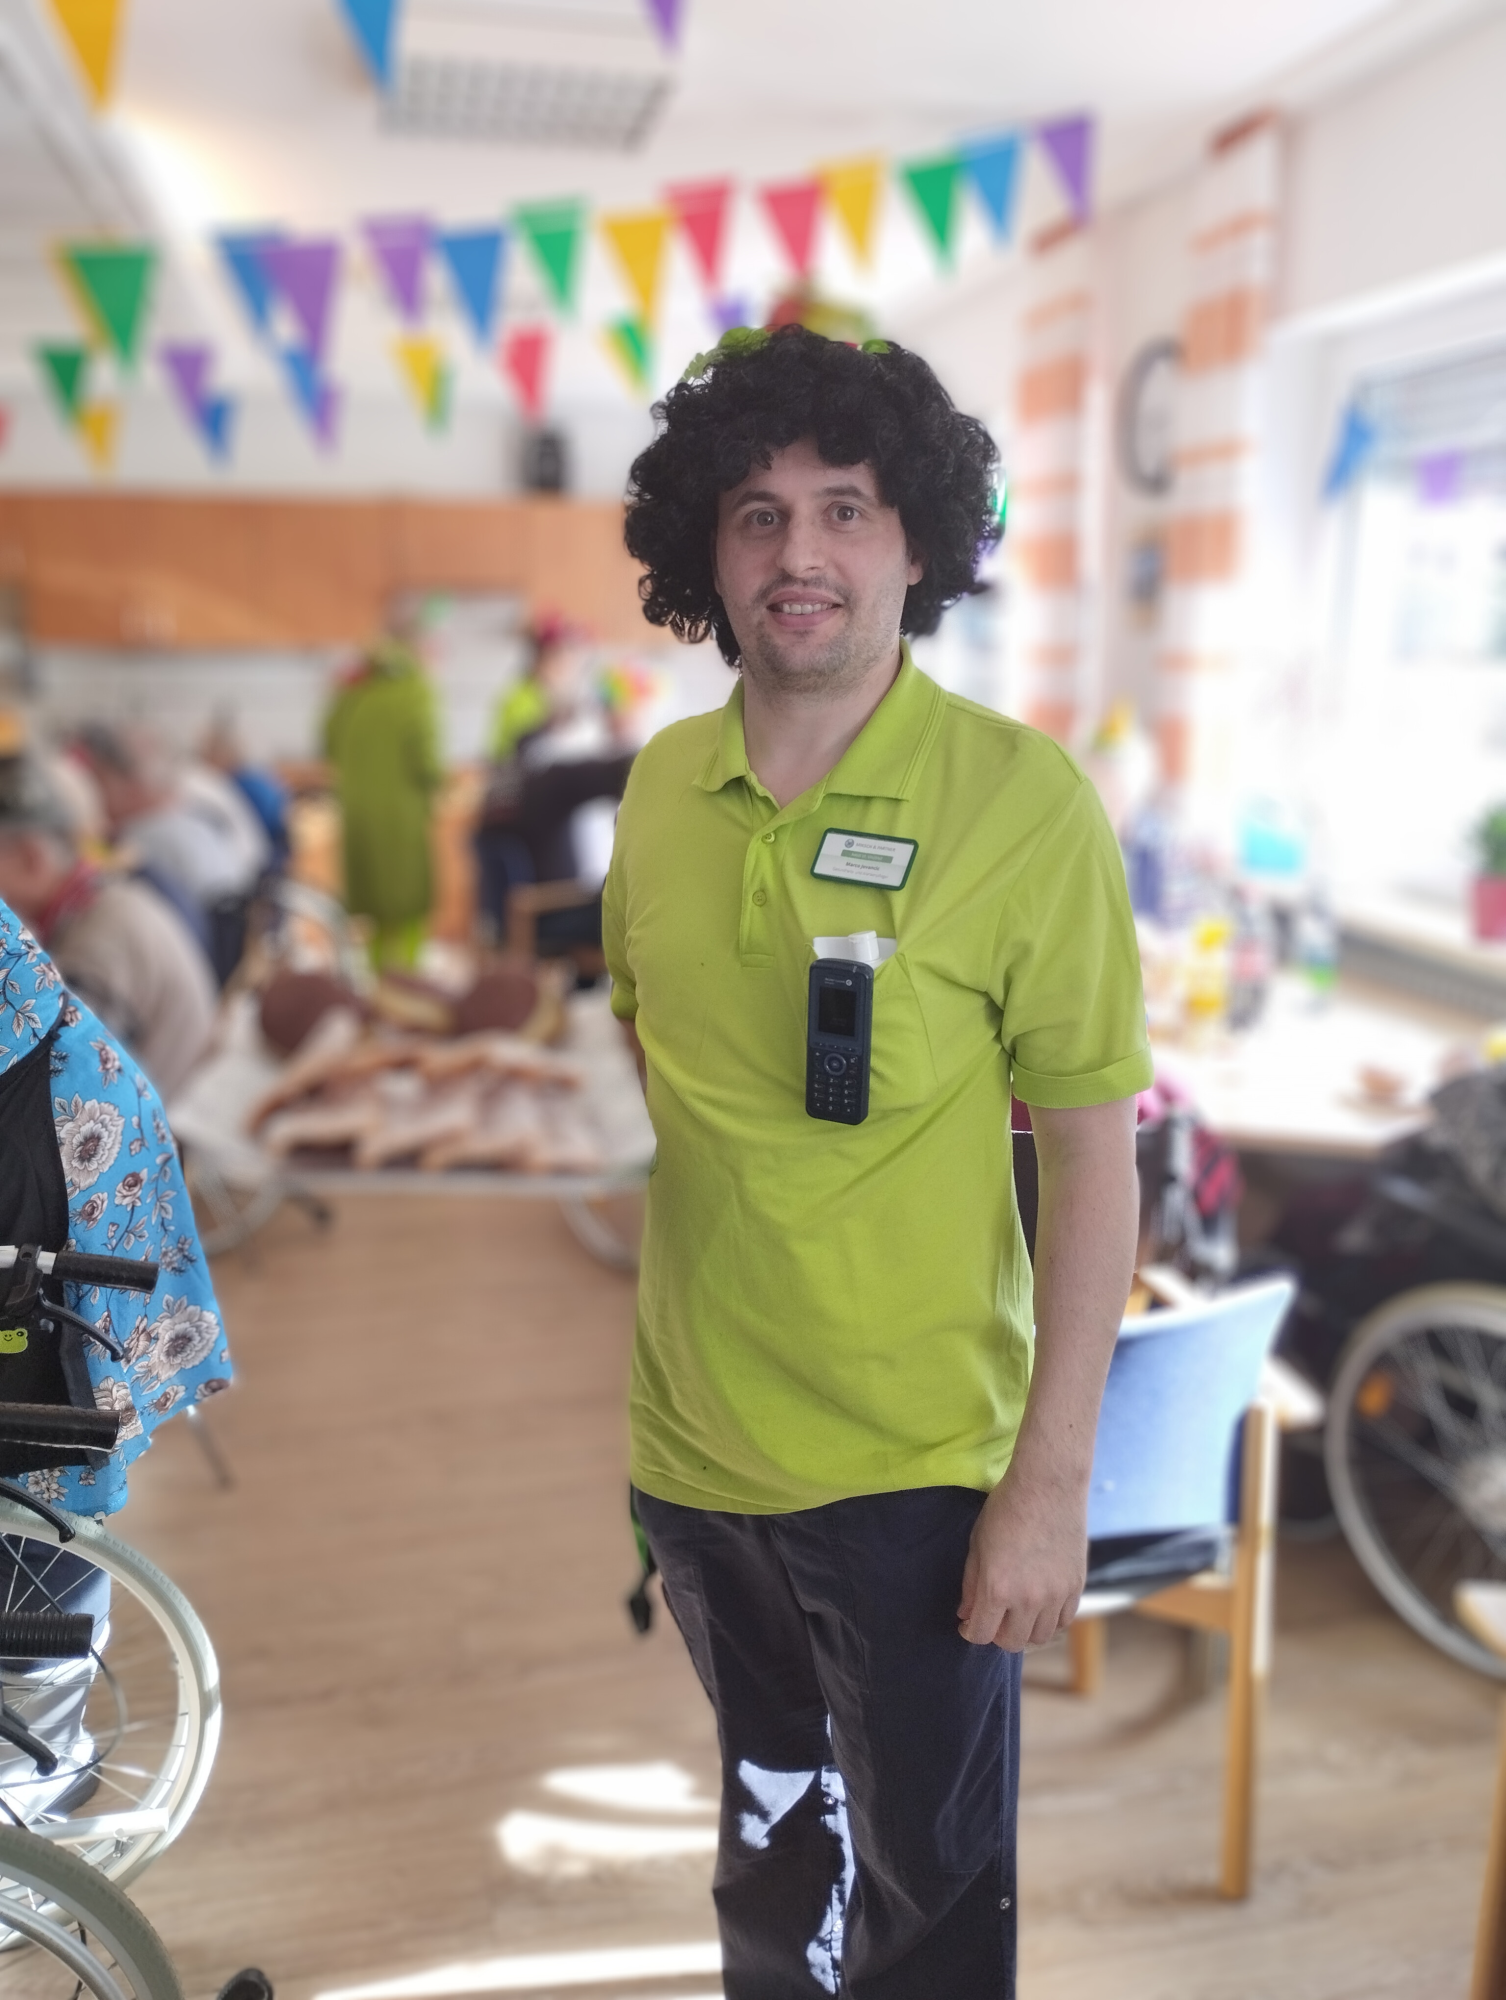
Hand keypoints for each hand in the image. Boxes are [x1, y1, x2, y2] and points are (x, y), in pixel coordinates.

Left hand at [957, 1469, 1087, 1649]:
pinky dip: (1049, 1620)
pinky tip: (1039, 1605)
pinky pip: (1063, 1621)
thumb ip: (971, 1583)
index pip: (981, 1634)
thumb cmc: (1006, 1508)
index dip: (970, 1632)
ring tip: (1017, 1612)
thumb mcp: (978, 1543)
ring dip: (1024, 1630)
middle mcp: (1028, 1599)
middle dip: (996, 1634)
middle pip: (1011, 1642)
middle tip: (993, 1617)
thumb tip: (966, 1614)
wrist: (1048, 1485)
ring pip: (1039, 1637)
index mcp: (997, 1587)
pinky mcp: (1076, 1587)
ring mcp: (1055, 1595)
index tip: (968, 1625)